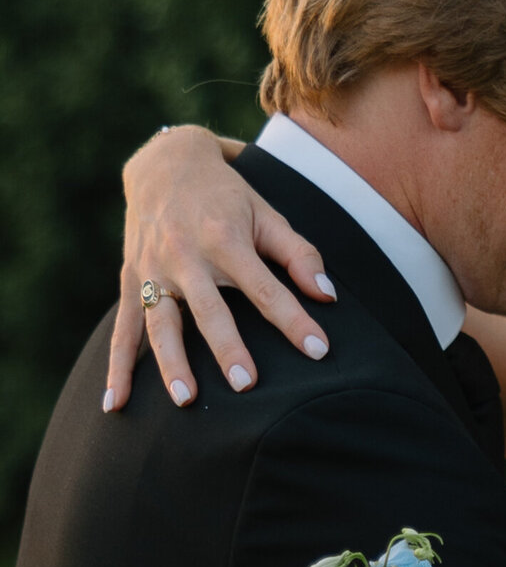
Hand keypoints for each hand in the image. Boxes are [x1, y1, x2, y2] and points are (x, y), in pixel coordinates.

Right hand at [105, 125, 335, 410]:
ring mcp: (153, 270)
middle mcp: (185, 255)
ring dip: (171, 362)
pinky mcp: (131, 279)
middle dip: (227, 347)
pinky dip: (117, 367)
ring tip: (185, 400)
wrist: (164, 162)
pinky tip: (116, 403)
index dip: (294, 320)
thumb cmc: (226, 195)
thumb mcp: (266, 213)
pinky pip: (123, 329)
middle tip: (246, 383)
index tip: (319, 350)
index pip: (266, 288)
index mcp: (225, 238)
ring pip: (161, 323)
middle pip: (209, 309)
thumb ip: (298, 255)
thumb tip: (327, 296)